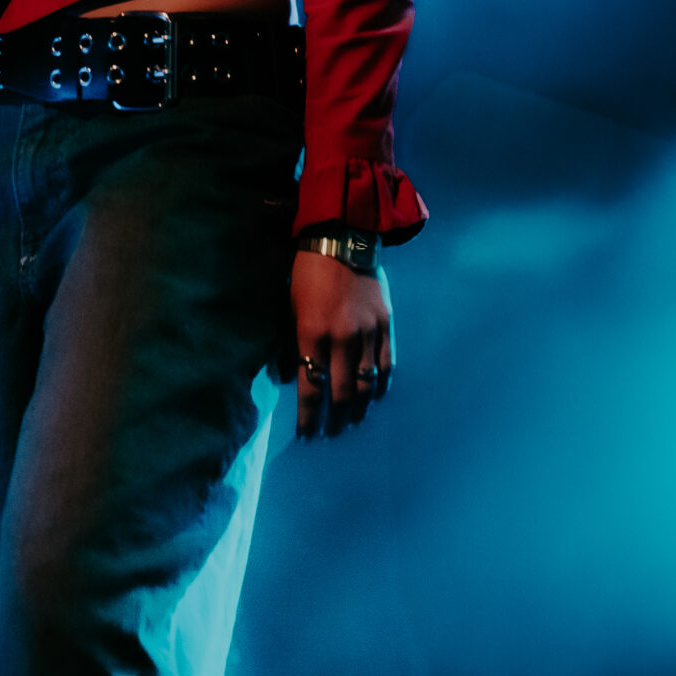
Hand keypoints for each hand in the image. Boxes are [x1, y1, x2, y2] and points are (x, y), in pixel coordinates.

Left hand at [291, 249, 393, 440]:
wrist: (342, 239)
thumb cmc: (307, 273)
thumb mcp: (289, 307)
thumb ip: (291, 345)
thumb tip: (291, 378)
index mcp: (312, 333)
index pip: (311, 389)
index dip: (309, 418)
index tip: (307, 435)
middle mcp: (342, 338)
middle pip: (342, 393)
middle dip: (335, 420)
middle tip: (331, 434)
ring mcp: (367, 332)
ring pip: (367, 384)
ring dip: (360, 409)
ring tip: (353, 422)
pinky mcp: (386, 325)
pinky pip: (386, 364)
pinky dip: (381, 385)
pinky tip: (376, 397)